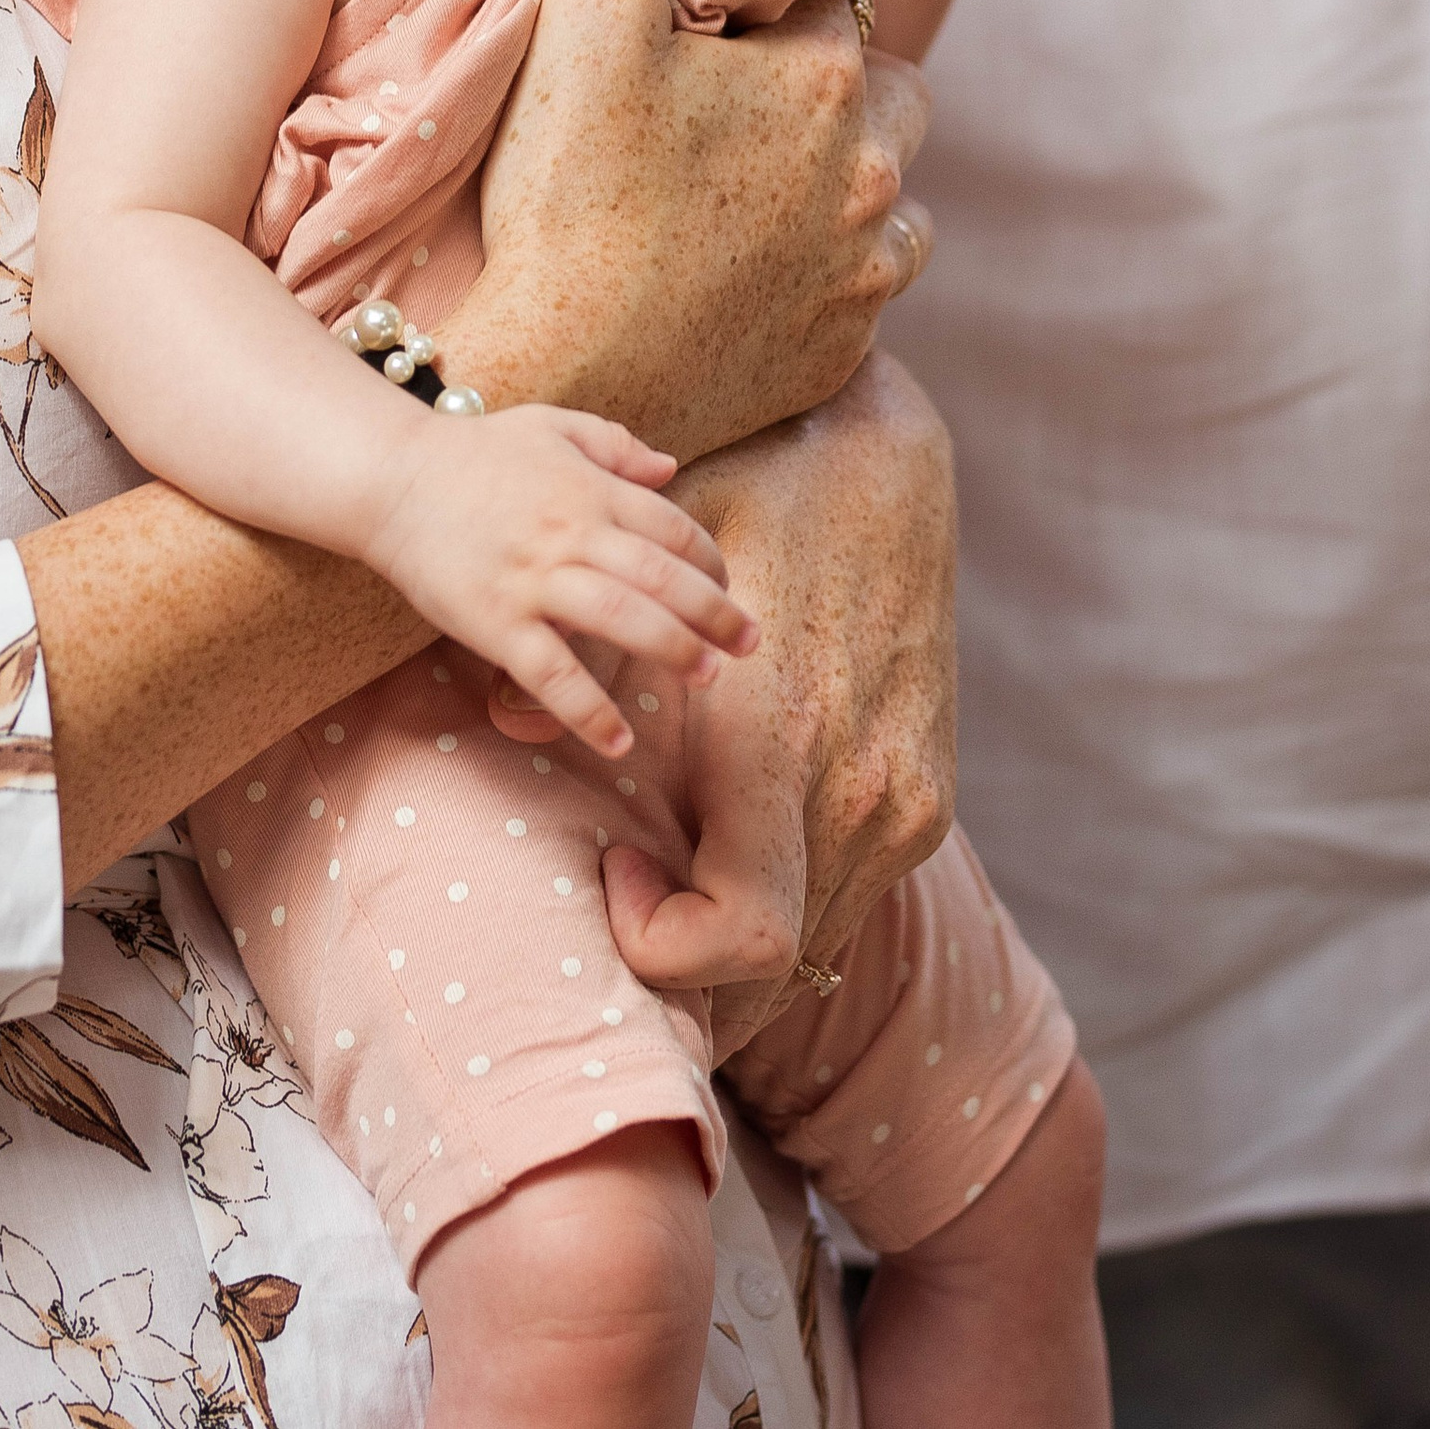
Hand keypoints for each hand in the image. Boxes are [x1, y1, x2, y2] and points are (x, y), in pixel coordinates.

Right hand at [360, 404, 756, 758]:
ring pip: (621, 619)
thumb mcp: (551, 427)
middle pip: (662, 577)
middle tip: (749, 644)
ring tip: (709, 678)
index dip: (711, 563)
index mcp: (590, 489)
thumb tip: (672, 469)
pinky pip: (551, 673)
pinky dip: (589, 710)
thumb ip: (615, 445)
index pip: (673, 529)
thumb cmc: (474, 453)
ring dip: (673, 650)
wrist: (393, 478)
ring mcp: (534, 580)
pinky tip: (620, 740)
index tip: (728, 591)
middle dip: (715, 614)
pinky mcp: (495, 622)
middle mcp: (572, 533)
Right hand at [449, 0, 933, 458]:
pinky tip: (749, 265)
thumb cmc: (570, 191)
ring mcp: (867, 272)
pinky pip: (863, 284)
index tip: (705, 17)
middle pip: (885, 89)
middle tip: (730, 102)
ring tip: (745, 186)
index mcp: (829, 76)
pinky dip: (825, 265)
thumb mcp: (585, 7)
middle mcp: (875, 174)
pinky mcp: (844, 351)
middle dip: (827, 81)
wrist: (564, 370)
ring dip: (840, 176)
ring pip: (891, 192)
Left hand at [598, 354, 957, 1055]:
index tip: (615, 864)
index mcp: (787, 746)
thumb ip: (584, 659)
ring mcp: (906, 805)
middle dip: (684, 967)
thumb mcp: (653, 572)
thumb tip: (502, 717)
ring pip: (813, 948)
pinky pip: (848, 899)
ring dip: (734, 949)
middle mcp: (859, 795)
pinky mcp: (927, 800)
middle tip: (624, 904)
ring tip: (664, 896)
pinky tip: (724, 865)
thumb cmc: (757, 505)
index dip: (662, 940)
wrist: (885, 461)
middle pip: (770, 968)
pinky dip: (787, 906)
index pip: (739, 938)